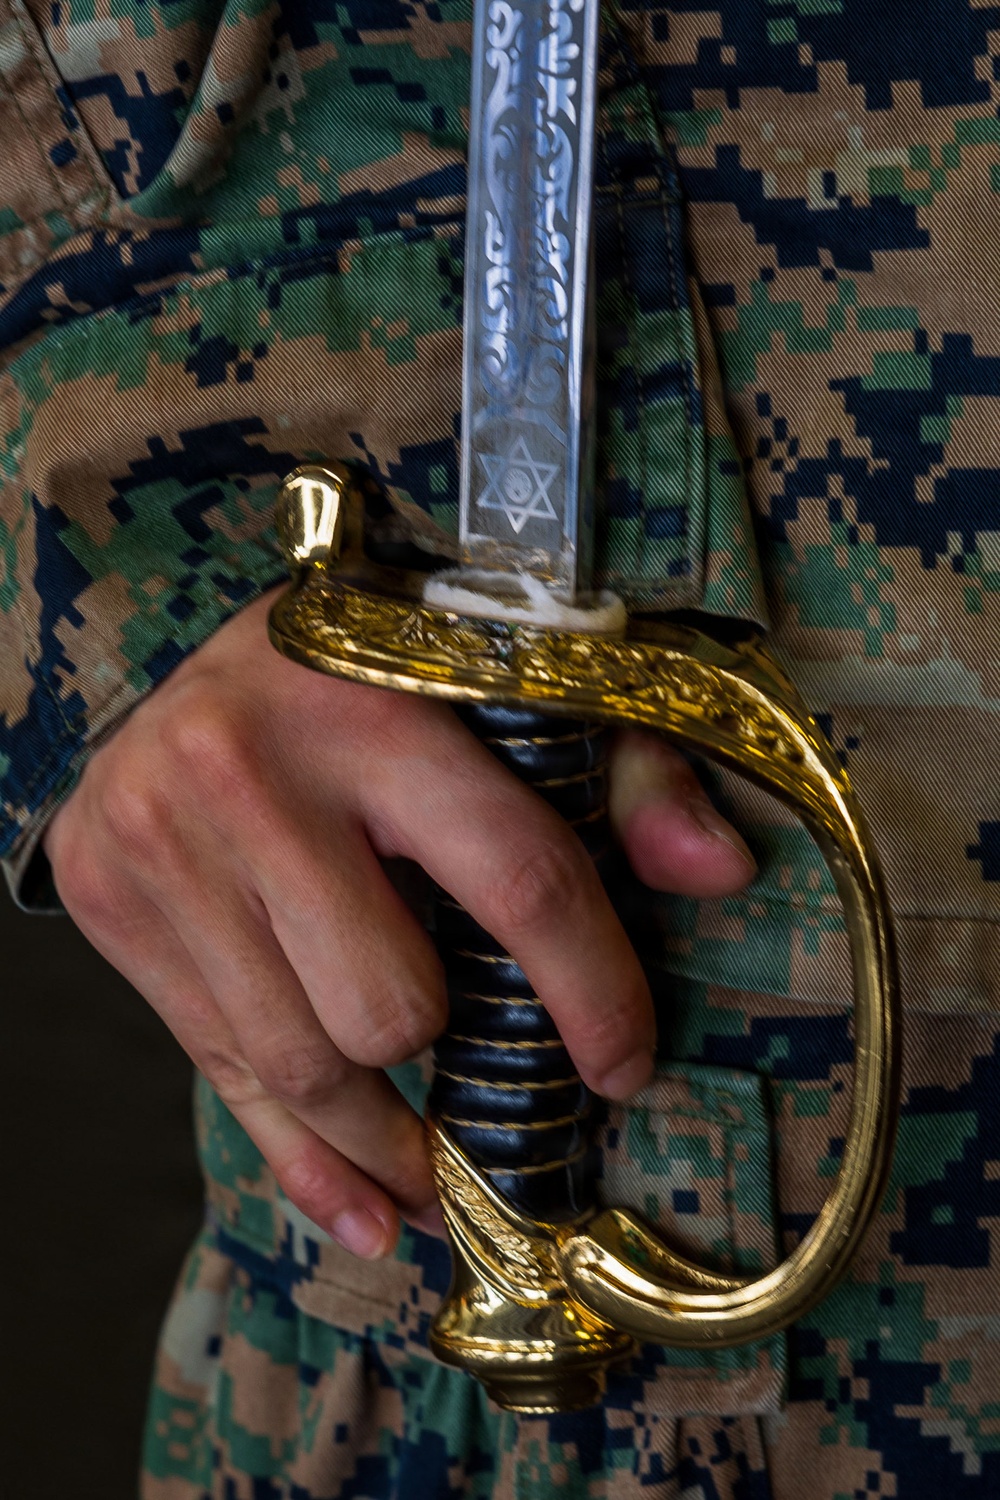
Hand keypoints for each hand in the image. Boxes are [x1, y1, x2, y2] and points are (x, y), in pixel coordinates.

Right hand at [44, 588, 754, 1258]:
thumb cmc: (371, 683)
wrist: (181, 664)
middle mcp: (253, 775)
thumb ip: (627, 774)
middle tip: (468, 1050)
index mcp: (378, 710)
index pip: (516, 880)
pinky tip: (364, 1212)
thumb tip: (725, 875)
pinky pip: (220, 1074)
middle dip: (445, 1045)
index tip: (625, 1071)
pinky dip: (302, 1161)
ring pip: (301, 1060)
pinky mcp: (107, 900)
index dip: (589, 994)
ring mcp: (164, 844)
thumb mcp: (503, 690)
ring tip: (431, 1171)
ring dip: (383, 1134)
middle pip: (389, 1001)